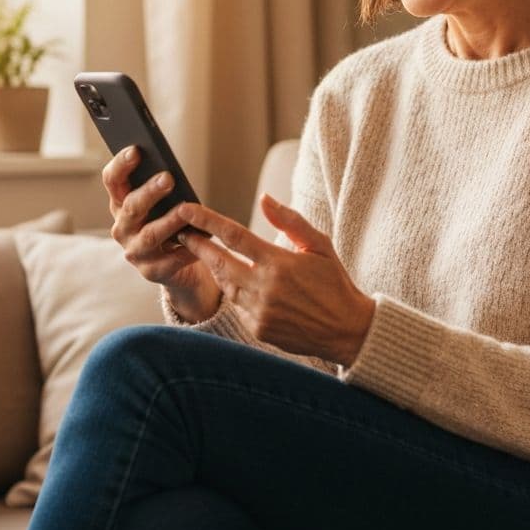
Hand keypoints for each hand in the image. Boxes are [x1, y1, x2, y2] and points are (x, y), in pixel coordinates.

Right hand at [102, 147, 220, 321]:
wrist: (180, 267)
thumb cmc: (173, 224)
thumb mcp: (165, 202)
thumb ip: (163, 186)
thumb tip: (171, 170)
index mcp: (121, 204)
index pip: (113, 181)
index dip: (121, 165)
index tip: (136, 149)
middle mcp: (123, 228)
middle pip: (131, 207)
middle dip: (149, 191)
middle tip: (168, 177)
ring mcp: (135, 251)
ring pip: (151, 234)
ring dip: (169, 221)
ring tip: (186, 209)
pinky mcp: (152, 271)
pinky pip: (171, 259)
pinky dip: (188, 247)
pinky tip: (203, 236)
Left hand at [174, 193, 374, 365]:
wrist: (347, 330)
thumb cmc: (334, 282)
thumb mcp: (319, 245)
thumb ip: (290, 221)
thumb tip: (264, 199)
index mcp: (279, 263)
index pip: (234, 236)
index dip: (207, 221)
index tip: (187, 210)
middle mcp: (265, 288)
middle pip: (219, 262)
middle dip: (198, 246)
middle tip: (182, 233)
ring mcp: (260, 311)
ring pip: (225, 285)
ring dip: (214, 269)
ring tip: (205, 254)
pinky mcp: (258, 329)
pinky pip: (237, 306)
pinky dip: (235, 293)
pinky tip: (238, 283)